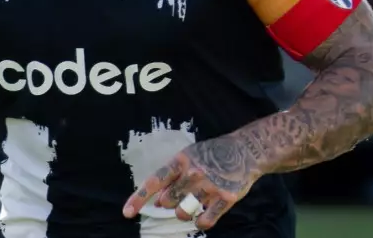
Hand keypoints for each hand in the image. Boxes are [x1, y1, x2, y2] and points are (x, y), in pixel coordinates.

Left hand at [123, 135, 259, 230]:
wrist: (246, 150)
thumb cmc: (212, 154)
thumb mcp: (189, 157)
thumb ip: (172, 177)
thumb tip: (157, 201)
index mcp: (181, 160)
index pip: (154, 181)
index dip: (139, 198)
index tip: (126, 213)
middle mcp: (194, 173)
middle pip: (168, 201)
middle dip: (169, 202)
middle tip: (181, 195)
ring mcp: (210, 186)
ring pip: (183, 213)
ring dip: (183, 212)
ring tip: (193, 202)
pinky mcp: (225, 198)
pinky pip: (204, 221)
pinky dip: (200, 222)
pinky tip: (202, 214)